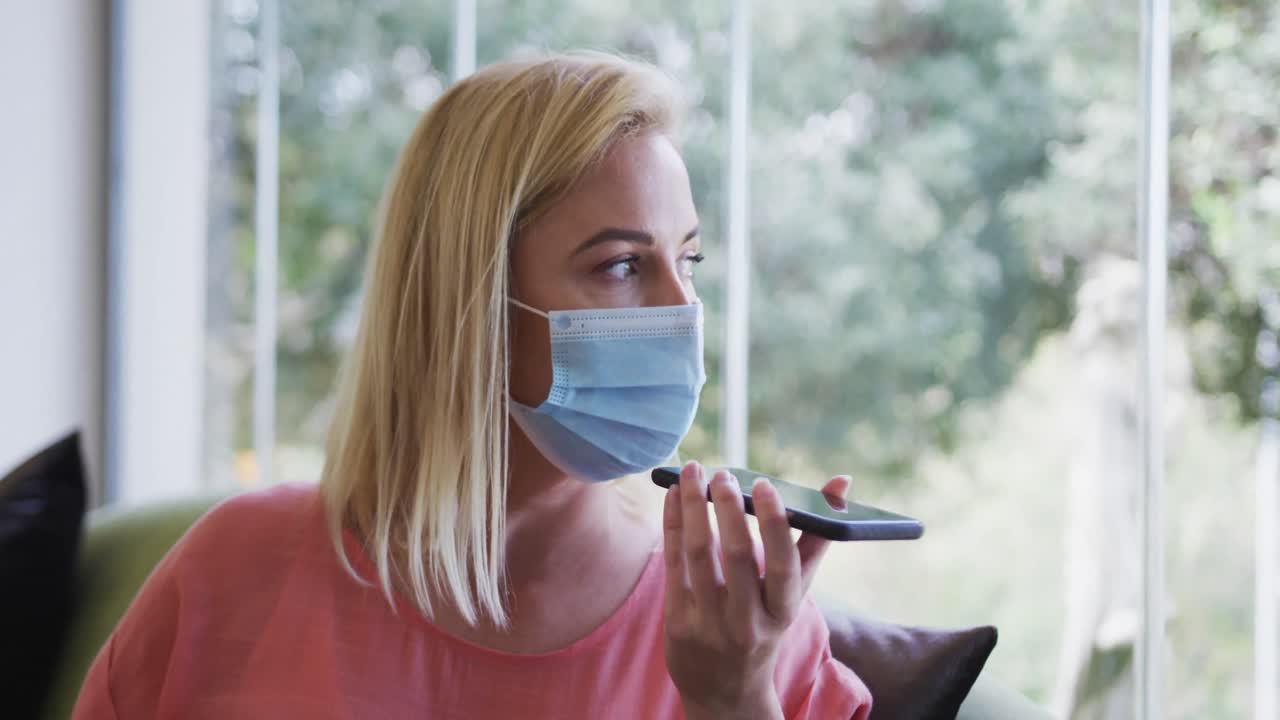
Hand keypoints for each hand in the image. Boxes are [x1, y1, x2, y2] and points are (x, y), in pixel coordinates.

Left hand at [661, 461, 850, 719]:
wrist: (726, 691)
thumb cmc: (765, 626)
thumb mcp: (793, 594)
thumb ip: (815, 539)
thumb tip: (841, 483)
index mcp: (783, 612)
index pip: (783, 564)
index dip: (773, 522)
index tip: (763, 484)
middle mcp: (748, 621)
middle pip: (737, 555)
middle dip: (728, 507)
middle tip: (722, 473)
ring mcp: (709, 624)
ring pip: (699, 554)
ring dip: (693, 506)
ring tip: (693, 472)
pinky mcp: (677, 622)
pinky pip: (673, 563)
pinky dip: (673, 524)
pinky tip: (673, 495)